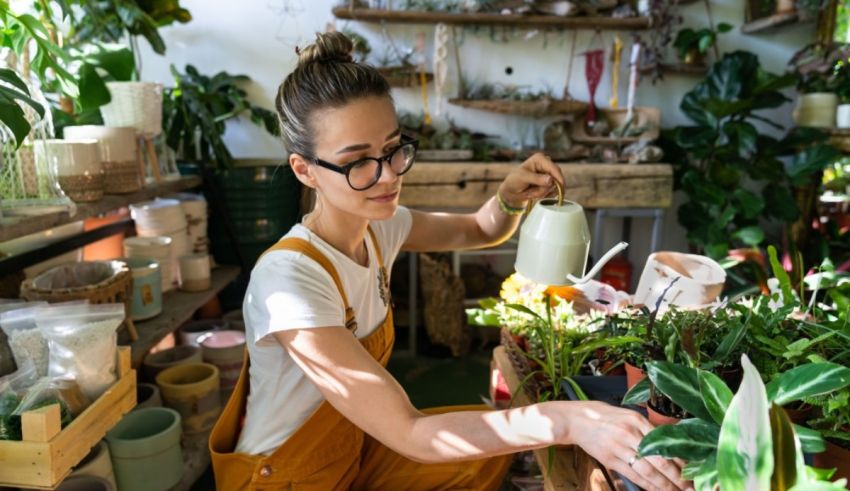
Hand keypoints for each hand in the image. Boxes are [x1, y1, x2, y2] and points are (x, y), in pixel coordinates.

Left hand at [498, 153, 564, 208]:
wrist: (511, 190)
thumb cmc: (514, 181)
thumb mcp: (523, 178)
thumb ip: (536, 179)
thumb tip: (550, 179)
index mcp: (540, 159)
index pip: (554, 168)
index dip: (559, 178)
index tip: (561, 188)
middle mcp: (546, 164)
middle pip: (556, 178)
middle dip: (545, 188)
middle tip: (532, 193)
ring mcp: (548, 173)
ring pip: (555, 186)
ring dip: (543, 192)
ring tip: (531, 192)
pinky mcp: (549, 182)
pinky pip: (553, 191)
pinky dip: (544, 195)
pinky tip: (535, 193)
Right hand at [562, 401, 692, 490]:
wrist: (576, 419)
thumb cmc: (604, 416)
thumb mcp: (627, 415)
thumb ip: (646, 429)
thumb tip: (668, 446)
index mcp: (637, 420)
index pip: (664, 443)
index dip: (679, 459)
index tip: (692, 471)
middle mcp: (629, 433)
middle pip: (659, 459)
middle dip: (676, 476)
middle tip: (690, 488)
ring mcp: (618, 446)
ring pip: (646, 470)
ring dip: (663, 484)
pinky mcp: (608, 458)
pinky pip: (631, 475)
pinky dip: (645, 485)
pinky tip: (655, 490)